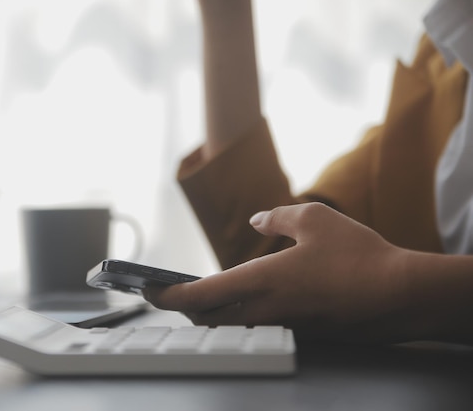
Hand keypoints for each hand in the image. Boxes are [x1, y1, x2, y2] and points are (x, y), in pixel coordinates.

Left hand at [144, 203, 412, 341]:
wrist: (400, 296)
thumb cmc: (358, 257)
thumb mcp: (314, 219)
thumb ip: (278, 218)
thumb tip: (260, 218)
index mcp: (260, 282)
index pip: (199, 295)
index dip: (168, 295)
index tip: (149, 291)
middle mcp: (264, 310)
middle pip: (208, 317)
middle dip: (185, 306)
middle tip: (172, 292)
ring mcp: (282, 325)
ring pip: (231, 324)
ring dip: (211, 311)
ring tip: (203, 294)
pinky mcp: (299, 332)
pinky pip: (257, 326)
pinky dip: (239, 314)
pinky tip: (248, 298)